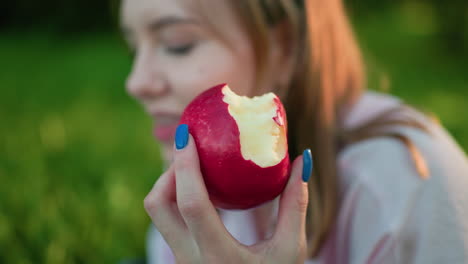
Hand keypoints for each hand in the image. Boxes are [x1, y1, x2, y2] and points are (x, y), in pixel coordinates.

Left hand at [144, 126, 312, 263]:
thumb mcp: (291, 249)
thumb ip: (296, 204)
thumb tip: (303, 160)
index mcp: (217, 256)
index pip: (191, 204)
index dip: (184, 165)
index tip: (186, 134)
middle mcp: (189, 258)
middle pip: (157, 205)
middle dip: (169, 170)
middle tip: (191, 149)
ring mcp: (181, 259)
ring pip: (156, 212)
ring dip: (169, 183)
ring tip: (197, 166)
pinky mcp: (181, 257)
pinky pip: (166, 219)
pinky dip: (175, 196)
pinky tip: (201, 187)